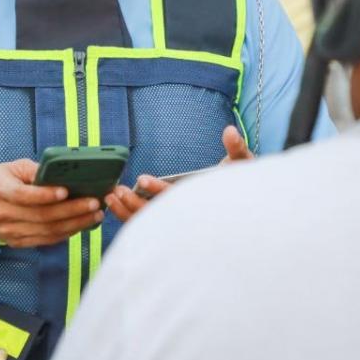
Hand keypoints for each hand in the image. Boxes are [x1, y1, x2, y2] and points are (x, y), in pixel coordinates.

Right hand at [0, 159, 104, 247]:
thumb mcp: (10, 168)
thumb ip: (33, 170)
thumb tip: (60, 172)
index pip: (23, 195)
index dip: (45, 194)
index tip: (66, 191)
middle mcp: (2, 214)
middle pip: (41, 215)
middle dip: (71, 210)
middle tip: (93, 203)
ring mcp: (9, 232)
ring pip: (46, 231)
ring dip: (74, 224)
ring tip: (95, 214)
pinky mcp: (17, 242)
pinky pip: (45, 240)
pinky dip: (66, 233)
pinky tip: (82, 225)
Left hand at [106, 125, 252, 221]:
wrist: (247, 208)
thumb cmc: (244, 185)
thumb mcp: (244, 164)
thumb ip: (237, 148)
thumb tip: (229, 132)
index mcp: (203, 203)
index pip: (177, 200)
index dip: (159, 190)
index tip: (142, 180)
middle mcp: (190, 217)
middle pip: (158, 218)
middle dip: (135, 205)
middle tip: (117, 191)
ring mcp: (181, 224)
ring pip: (151, 226)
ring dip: (129, 214)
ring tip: (111, 198)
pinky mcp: (173, 224)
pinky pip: (149, 228)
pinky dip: (132, 218)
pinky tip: (118, 206)